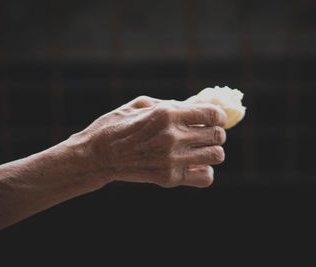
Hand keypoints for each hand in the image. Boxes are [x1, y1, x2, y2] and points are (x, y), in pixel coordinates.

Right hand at [67, 96, 227, 188]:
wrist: (96, 156)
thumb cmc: (117, 125)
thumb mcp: (142, 104)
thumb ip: (173, 104)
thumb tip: (200, 104)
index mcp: (167, 113)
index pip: (213, 114)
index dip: (218, 115)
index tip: (214, 118)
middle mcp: (172, 136)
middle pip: (218, 136)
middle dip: (216, 133)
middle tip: (206, 133)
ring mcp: (171, 159)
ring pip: (217, 156)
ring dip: (212, 151)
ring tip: (201, 149)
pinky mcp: (169, 178)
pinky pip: (205, 177)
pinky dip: (205, 171)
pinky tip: (194, 165)